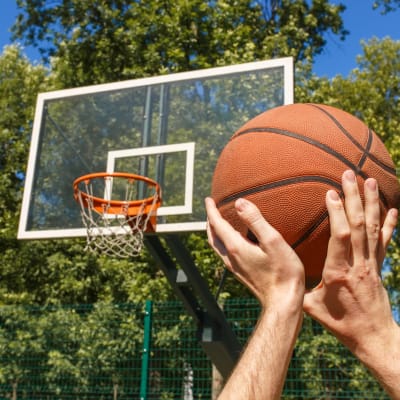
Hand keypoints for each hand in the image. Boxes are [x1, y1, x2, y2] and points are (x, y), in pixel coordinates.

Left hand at [206, 197, 304, 399]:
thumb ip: (255, 220)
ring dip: (214, 232)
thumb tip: (239, 203)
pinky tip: (234, 242)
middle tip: (210, 209)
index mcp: (236, 247)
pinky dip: (223, 242)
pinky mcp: (241, 274)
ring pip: (217, 246)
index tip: (208, 199)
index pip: (217, 224)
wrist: (284, 303)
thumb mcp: (272, 241)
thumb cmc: (283, 272)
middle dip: (210, 221)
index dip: (211, 210)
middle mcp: (231, 257)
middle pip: (212, 236)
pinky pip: (225, 253)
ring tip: (218, 223)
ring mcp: (235, 267)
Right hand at [304, 170, 398, 353]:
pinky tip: (392, 208)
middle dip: (354, 197)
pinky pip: (385, 241)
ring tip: (371, 181)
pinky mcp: (379, 266)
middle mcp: (358, 264)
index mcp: (338, 272)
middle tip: (349, 175)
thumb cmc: (340, 324)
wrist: (373, 337)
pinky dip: (389, 223)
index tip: (331, 193)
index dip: (338, 213)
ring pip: (373, 228)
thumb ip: (298, 288)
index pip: (341, 237)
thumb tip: (279, 273)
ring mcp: (371, 264)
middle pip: (358, 225)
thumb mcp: (312, 307)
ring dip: (372, 203)